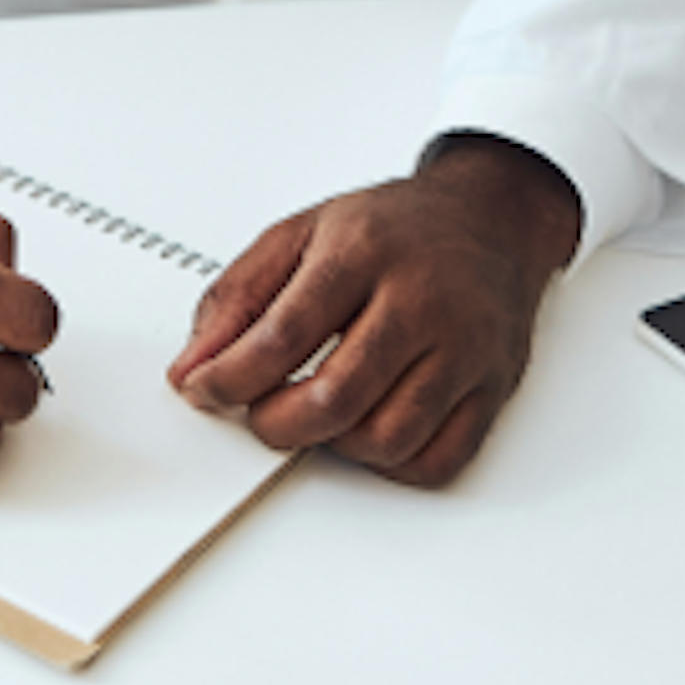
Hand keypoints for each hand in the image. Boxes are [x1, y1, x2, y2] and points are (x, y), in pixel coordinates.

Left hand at [165, 134, 579, 488]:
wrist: (490, 220)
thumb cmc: (394, 229)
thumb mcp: (300, 234)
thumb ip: (236, 298)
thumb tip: (191, 367)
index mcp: (363, 251)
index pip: (283, 336)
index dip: (230, 378)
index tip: (204, 390)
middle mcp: (420, 299)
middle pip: (335, 399)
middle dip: (277, 424)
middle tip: (262, 412)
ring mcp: (463, 348)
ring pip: (387, 439)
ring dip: (334, 445)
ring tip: (319, 415)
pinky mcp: (492, 387)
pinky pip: (436, 460)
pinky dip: (391, 464)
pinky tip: (370, 429)